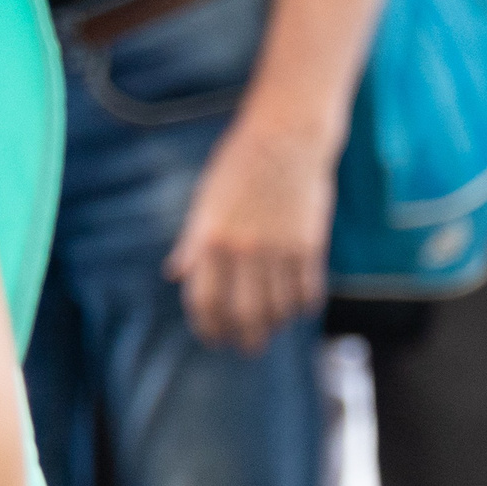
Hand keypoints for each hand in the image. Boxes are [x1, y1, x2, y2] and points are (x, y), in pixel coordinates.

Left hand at [164, 120, 336, 352]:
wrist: (287, 138)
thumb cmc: (240, 165)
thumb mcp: (205, 201)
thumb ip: (192, 243)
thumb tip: (177, 274)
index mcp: (210, 239)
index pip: (204, 302)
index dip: (209, 328)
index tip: (214, 338)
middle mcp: (243, 250)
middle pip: (244, 315)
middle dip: (244, 339)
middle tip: (247, 347)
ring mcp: (279, 249)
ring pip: (278, 309)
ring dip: (275, 325)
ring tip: (272, 327)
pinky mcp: (310, 245)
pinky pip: (306, 292)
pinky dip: (302, 306)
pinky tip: (297, 306)